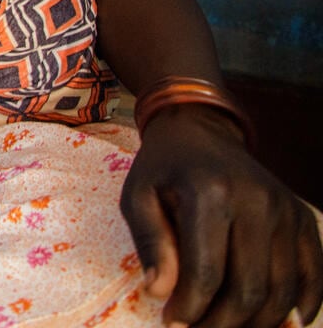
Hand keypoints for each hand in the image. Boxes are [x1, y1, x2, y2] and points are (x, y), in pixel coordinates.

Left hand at [121, 104, 322, 327]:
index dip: (190, 308)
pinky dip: (299, 308)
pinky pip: (313, 277)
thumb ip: (149, 242)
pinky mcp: (303, 220)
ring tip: (222, 326)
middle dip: (222, 323)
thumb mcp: (138, 196)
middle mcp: (257, 202)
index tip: (171, 323)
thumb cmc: (163, 170)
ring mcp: (287, 211)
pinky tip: (276, 322)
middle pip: (250, 289)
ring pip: (283, 292)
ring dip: (255, 324)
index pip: (207, 272)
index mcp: (210, 193)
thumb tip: (161, 293)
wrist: (201, 134)